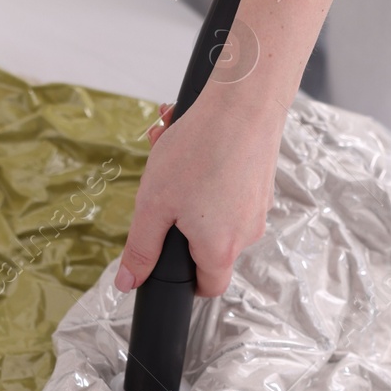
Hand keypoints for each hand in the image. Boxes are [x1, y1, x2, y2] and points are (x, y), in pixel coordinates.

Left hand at [115, 85, 284, 297]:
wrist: (244, 103)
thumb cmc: (200, 150)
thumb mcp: (154, 204)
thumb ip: (141, 248)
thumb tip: (128, 282)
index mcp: (220, 248)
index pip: (208, 288)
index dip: (184, 281)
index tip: (167, 260)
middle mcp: (247, 233)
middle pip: (209, 246)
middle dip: (178, 221)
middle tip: (159, 189)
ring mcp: (259, 207)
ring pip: (216, 214)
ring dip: (189, 192)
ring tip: (172, 157)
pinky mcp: (262, 182)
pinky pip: (229, 191)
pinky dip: (208, 175)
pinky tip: (193, 147)